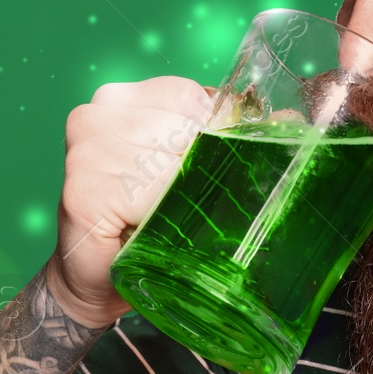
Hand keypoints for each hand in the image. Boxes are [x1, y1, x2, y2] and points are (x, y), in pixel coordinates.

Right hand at [43, 76, 215, 327]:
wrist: (93, 276)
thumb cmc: (143, 219)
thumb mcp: (186, 167)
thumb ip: (225, 137)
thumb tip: (291, 119)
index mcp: (125, 96)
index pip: (190, 97)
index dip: (210, 136)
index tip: (205, 170)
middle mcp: (99, 111)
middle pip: (183, 127)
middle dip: (196, 168)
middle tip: (181, 201)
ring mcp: (85, 148)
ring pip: (169, 163)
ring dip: (176, 197)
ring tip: (160, 216)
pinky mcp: (81, 189)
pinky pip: (147, 195)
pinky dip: (155, 217)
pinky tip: (142, 227)